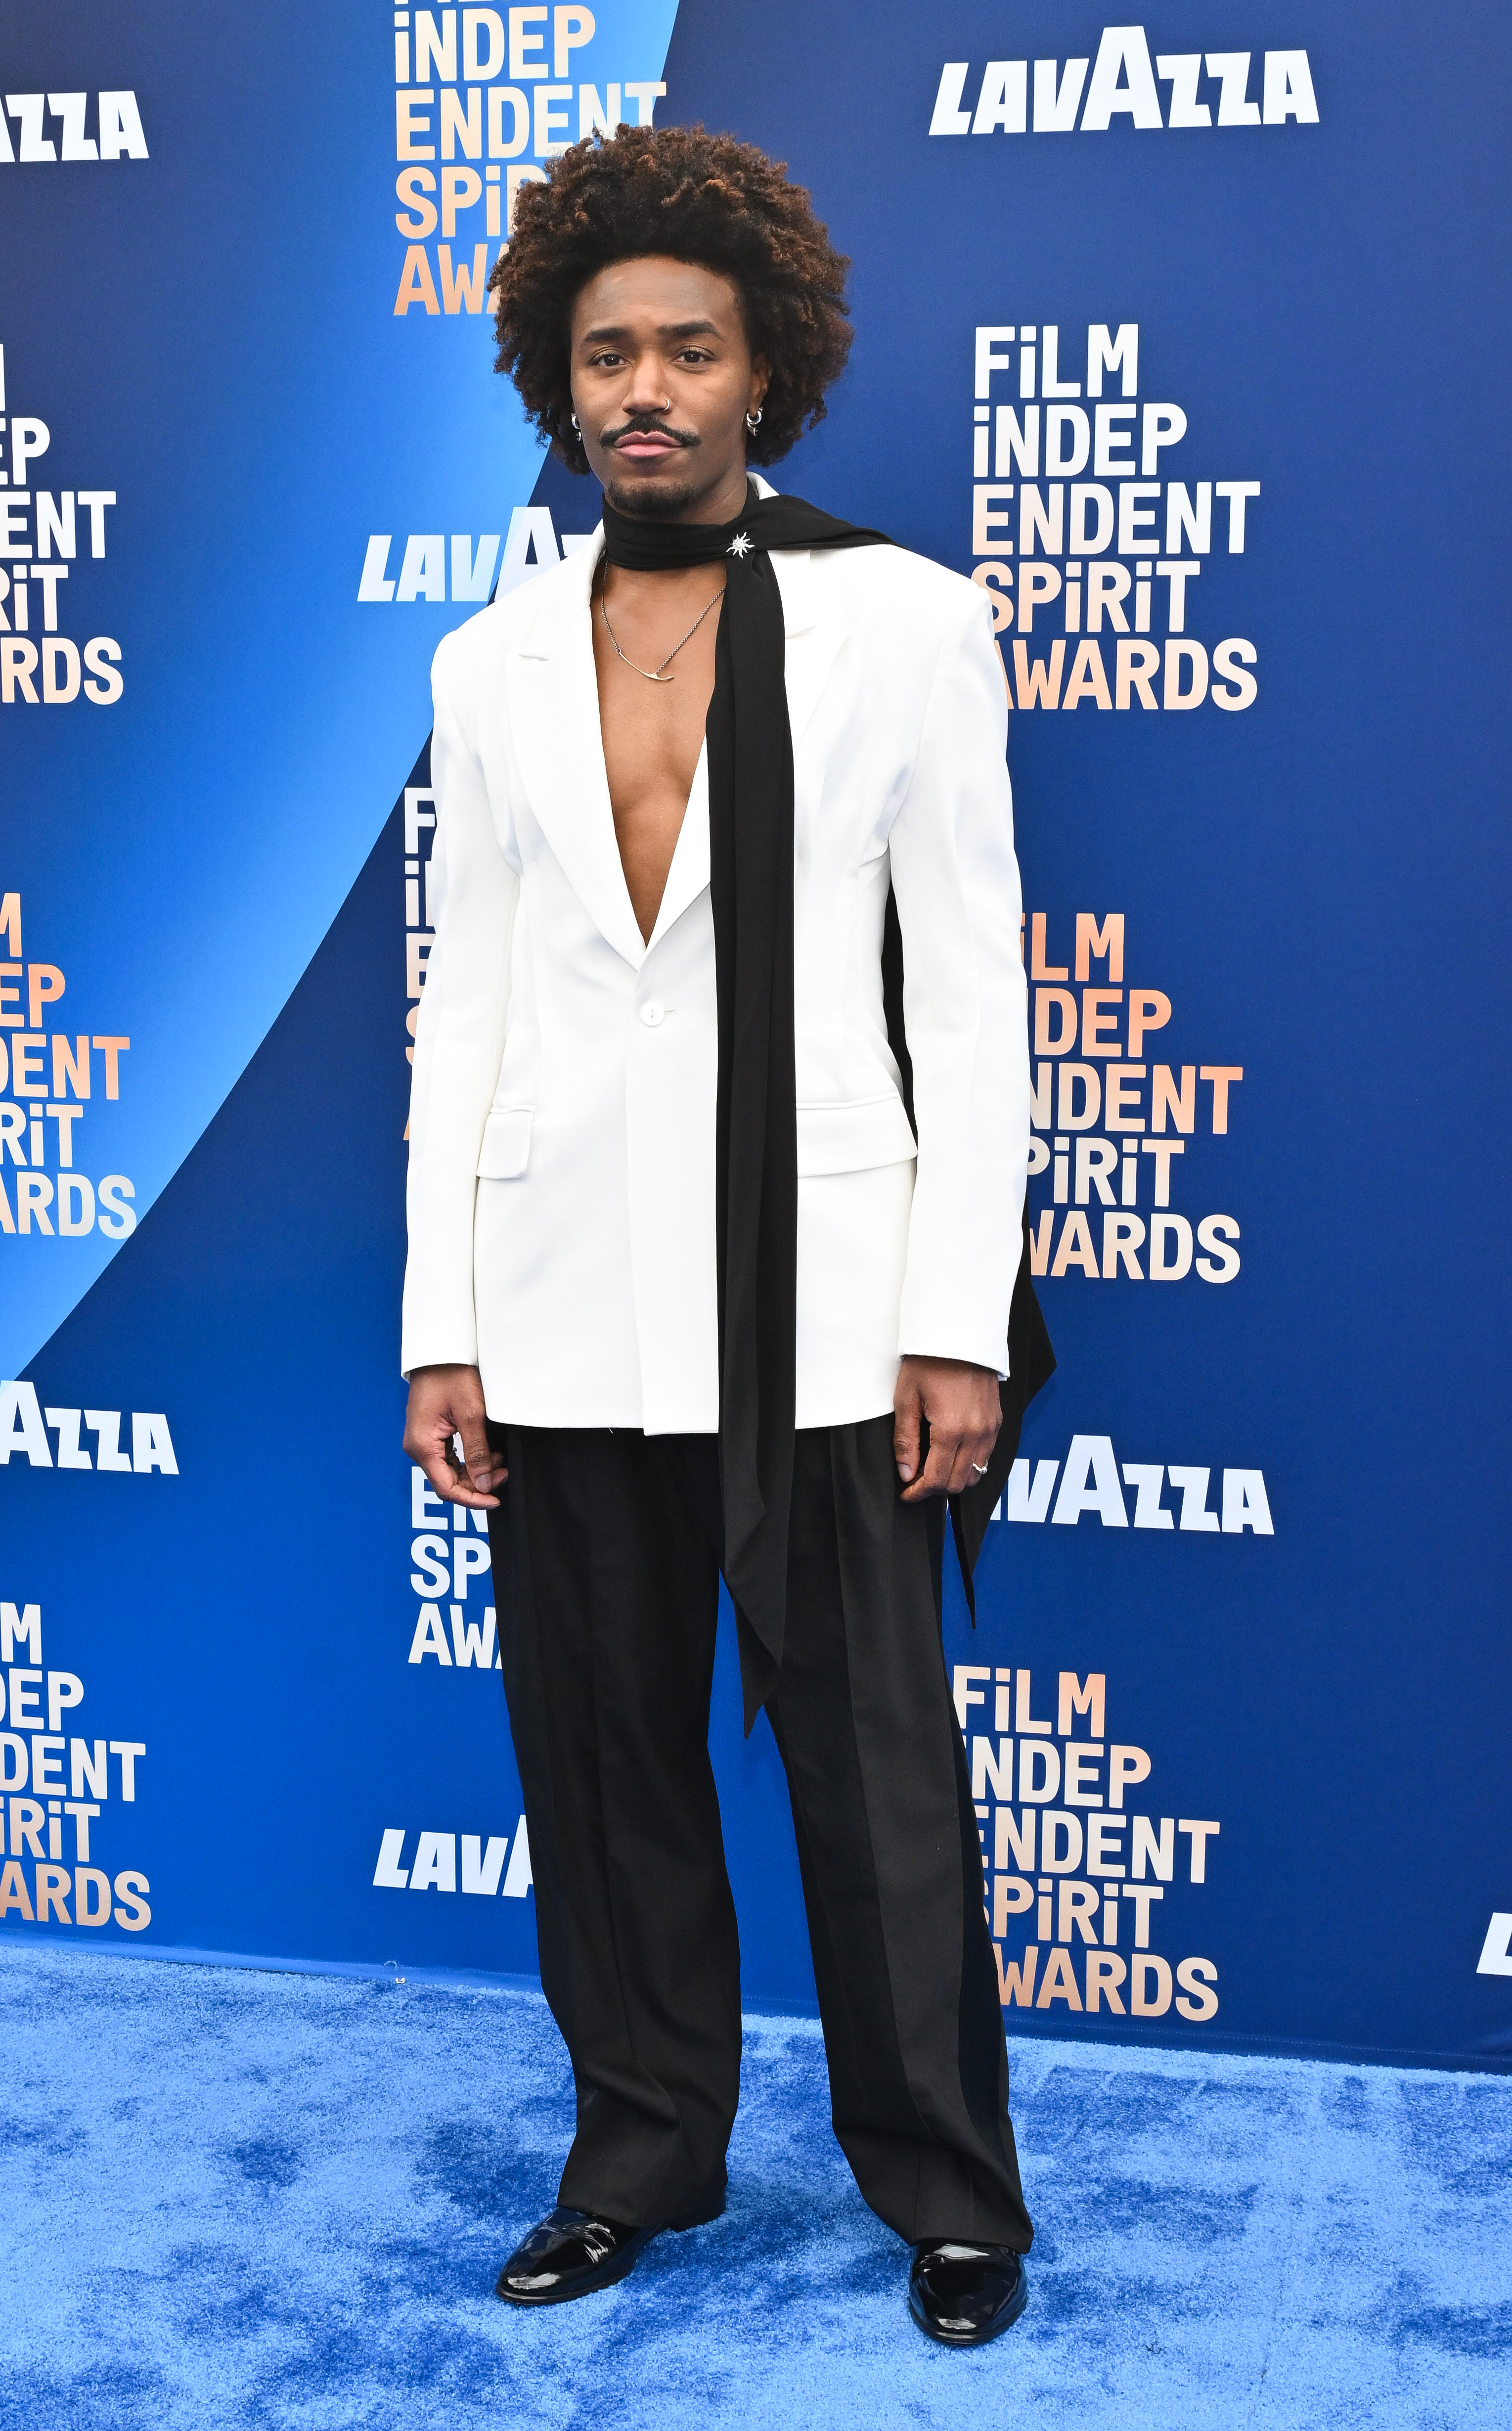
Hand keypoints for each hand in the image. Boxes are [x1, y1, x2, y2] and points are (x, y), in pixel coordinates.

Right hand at [402, 1363, 503, 1507]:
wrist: (441, 1351)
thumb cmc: (452, 1376)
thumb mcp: (471, 1415)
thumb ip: (477, 1452)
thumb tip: (484, 1484)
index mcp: (422, 1446)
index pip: (446, 1488)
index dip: (472, 1499)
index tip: (494, 1500)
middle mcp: (418, 1447)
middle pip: (448, 1482)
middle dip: (477, 1484)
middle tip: (503, 1474)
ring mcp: (423, 1440)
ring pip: (450, 1471)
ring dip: (475, 1471)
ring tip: (499, 1460)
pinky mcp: (430, 1433)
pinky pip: (449, 1457)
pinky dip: (469, 1460)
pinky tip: (487, 1453)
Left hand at [893, 1356, 1000, 1502]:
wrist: (959, 1334)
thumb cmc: (929, 1362)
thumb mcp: (906, 1399)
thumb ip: (906, 1441)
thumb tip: (906, 1473)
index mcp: (951, 1430)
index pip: (937, 1480)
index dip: (918, 1493)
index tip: (906, 1494)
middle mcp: (976, 1434)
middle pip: (957, 1482)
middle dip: (934, 1489)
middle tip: (916, 1482)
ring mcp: (990, 1428)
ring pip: (975, 1474)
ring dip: (953, 1478)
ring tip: (933, 1469)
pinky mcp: (997, 1421)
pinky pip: (985, 1456)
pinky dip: (969, 1464)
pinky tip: (952, 1454)